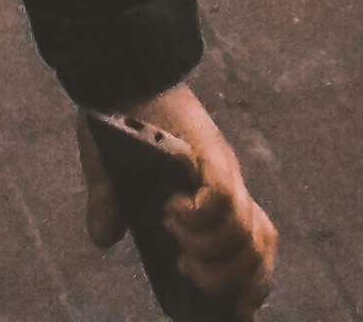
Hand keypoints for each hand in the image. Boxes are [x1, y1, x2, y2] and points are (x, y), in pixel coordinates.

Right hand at [72, 88, 274, 311]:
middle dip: (230, 282)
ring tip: (180, 249)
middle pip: (260, 250)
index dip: (250, 284)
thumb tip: (102, 238)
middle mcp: (228, 184)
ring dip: (212, 257)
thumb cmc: (119, 116)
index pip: (255, 248)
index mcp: (216, 193)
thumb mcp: (111, 173)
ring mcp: (222, 169)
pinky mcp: (209, 153)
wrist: (121, 66)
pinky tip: (173, 211)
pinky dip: (199, 221)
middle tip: (189, 273)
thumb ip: (112, 206)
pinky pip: (222, 203)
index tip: (235, 314)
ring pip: (247, 235)